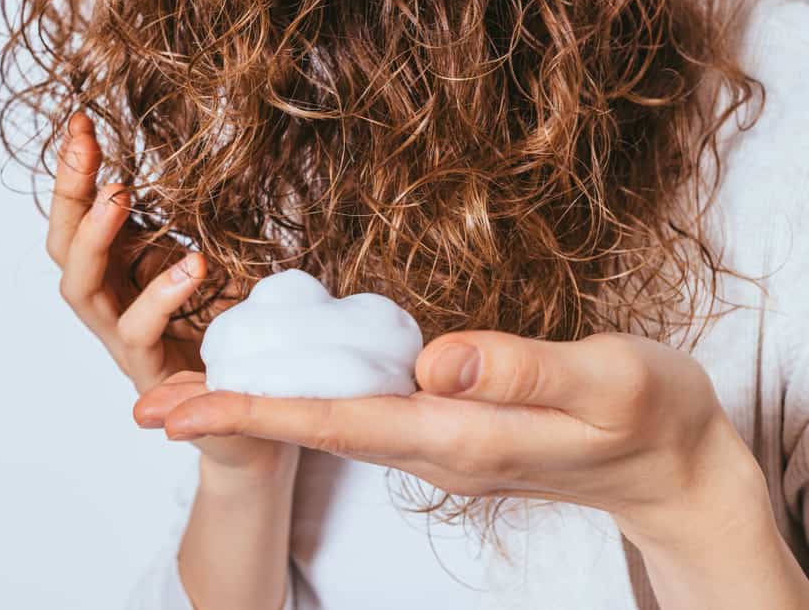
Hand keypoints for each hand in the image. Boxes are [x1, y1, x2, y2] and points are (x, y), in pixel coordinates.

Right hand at [46, 112, 215, 391]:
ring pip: (81, 290)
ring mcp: (123, 340)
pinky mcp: (149, 374)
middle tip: (85, 146)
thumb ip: (192, 229)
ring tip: (119, 194)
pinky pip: (138, 333)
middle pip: (64, 246)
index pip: (81, 216)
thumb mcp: (213, 266)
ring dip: (94, 238)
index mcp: (121, 271)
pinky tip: (192, 263)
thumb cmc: (230, 332)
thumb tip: (199, 166)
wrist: (250, 411)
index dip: (76, 172)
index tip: (83, 121)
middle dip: (69, 192)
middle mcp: (111, 302)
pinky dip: (160, 296)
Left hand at [151, 330, 770, 548]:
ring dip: (259, 411)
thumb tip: (434, 358)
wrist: (670, 461)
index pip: (334, 424)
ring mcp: (441, 442)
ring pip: (330, 425)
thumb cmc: (647, 416)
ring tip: (191, 397)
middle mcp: (434, 446)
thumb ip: (522, 369)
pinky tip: (283, 387)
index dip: (253, 414)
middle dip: (229, 419)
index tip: (182, 410)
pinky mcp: (452, 427)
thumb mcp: (605, 382)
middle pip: (312, 431)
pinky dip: (306, 402)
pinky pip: (361, 415)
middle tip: (149, 406)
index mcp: (458, 435)